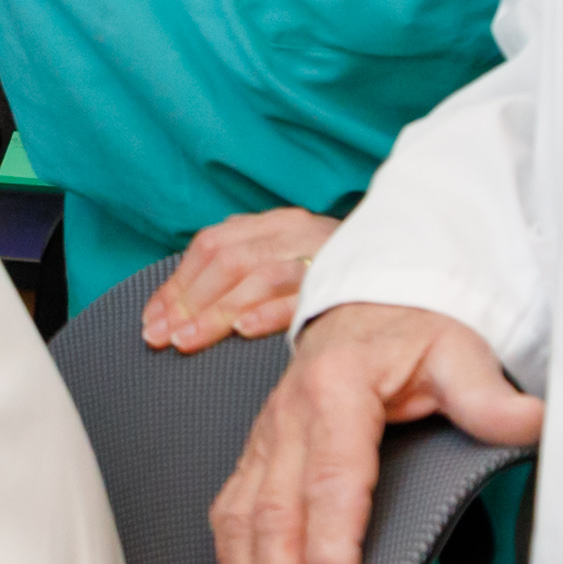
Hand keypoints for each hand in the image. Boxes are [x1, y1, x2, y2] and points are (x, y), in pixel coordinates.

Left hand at [139, 208, 338, 355]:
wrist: (411, 263)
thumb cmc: (335, 277)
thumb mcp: (285, 264)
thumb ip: (239, 279)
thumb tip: (176, 316)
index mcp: (273, 225)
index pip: (211, 247)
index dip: (177, 285)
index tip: (151, 322)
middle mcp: (295, 230)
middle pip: (228, 260)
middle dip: (188, 302)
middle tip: (163, 338)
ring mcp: (321, 251)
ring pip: (258, 274)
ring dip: (217, 311)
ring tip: (190, 339)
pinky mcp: (347, 276)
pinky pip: (303, 292)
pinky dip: (270, 310)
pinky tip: (245, 329)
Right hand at [214, 305, 545, 563]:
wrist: (367, 304)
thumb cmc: (411, 332)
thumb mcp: (459, 351)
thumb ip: (487, 393)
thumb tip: (528, 422)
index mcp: (336, 390)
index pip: (331, 478)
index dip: (330, 541)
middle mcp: (289, 415)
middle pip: (274, 511)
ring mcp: (265, 436)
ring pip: (241, 518)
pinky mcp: (256, 453)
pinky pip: (230, 510)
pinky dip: (233, 560)